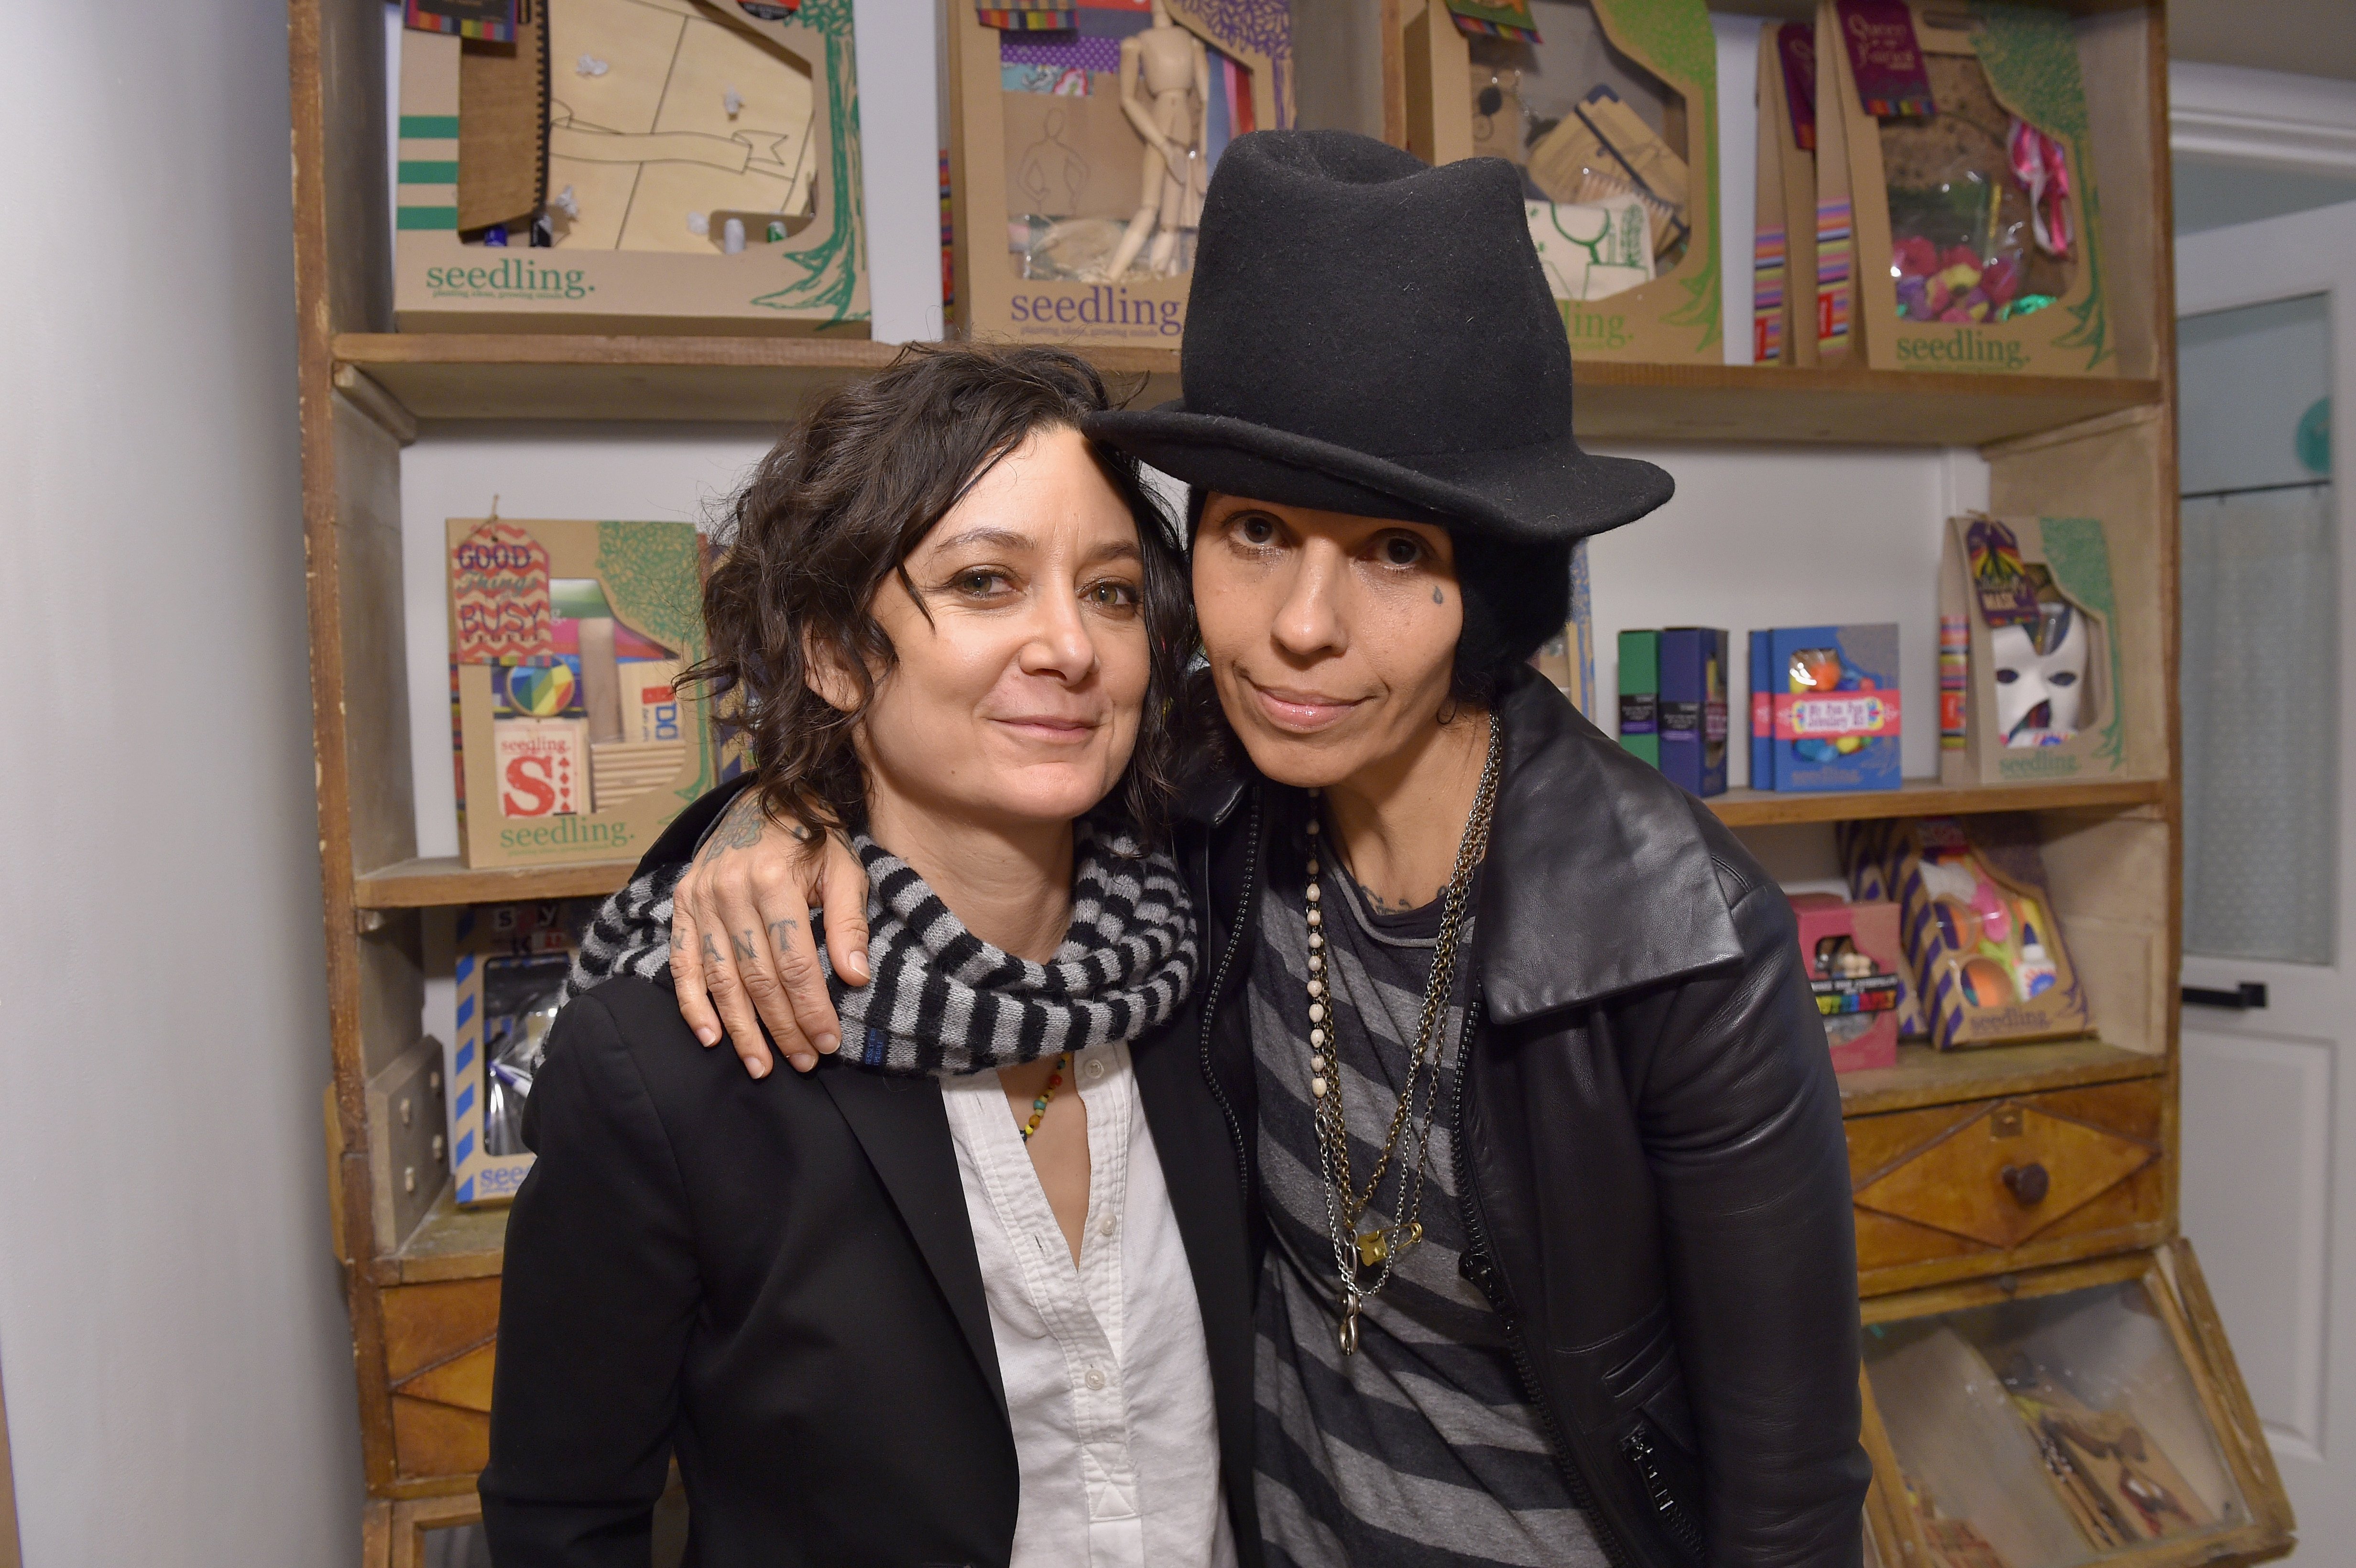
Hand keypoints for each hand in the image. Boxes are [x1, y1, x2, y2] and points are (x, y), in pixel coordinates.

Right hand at [668, 790, 870, 1077]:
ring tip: (761, 1066)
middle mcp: (729, 891)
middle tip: (804, 1063)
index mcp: (773, 880)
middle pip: (757, 978)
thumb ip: (848, 922)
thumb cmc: (815, 837)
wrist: (768, 795)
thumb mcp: (844, 868)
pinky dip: (692, 1003)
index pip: (794, 964)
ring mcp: (699, 898)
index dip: (811, 1009)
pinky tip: (710, 1037)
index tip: (828, 1042)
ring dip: (741, 1029)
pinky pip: (682, 962)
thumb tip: (854, 977)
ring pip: (720, 978)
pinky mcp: (681, 903)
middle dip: (782, 1028)